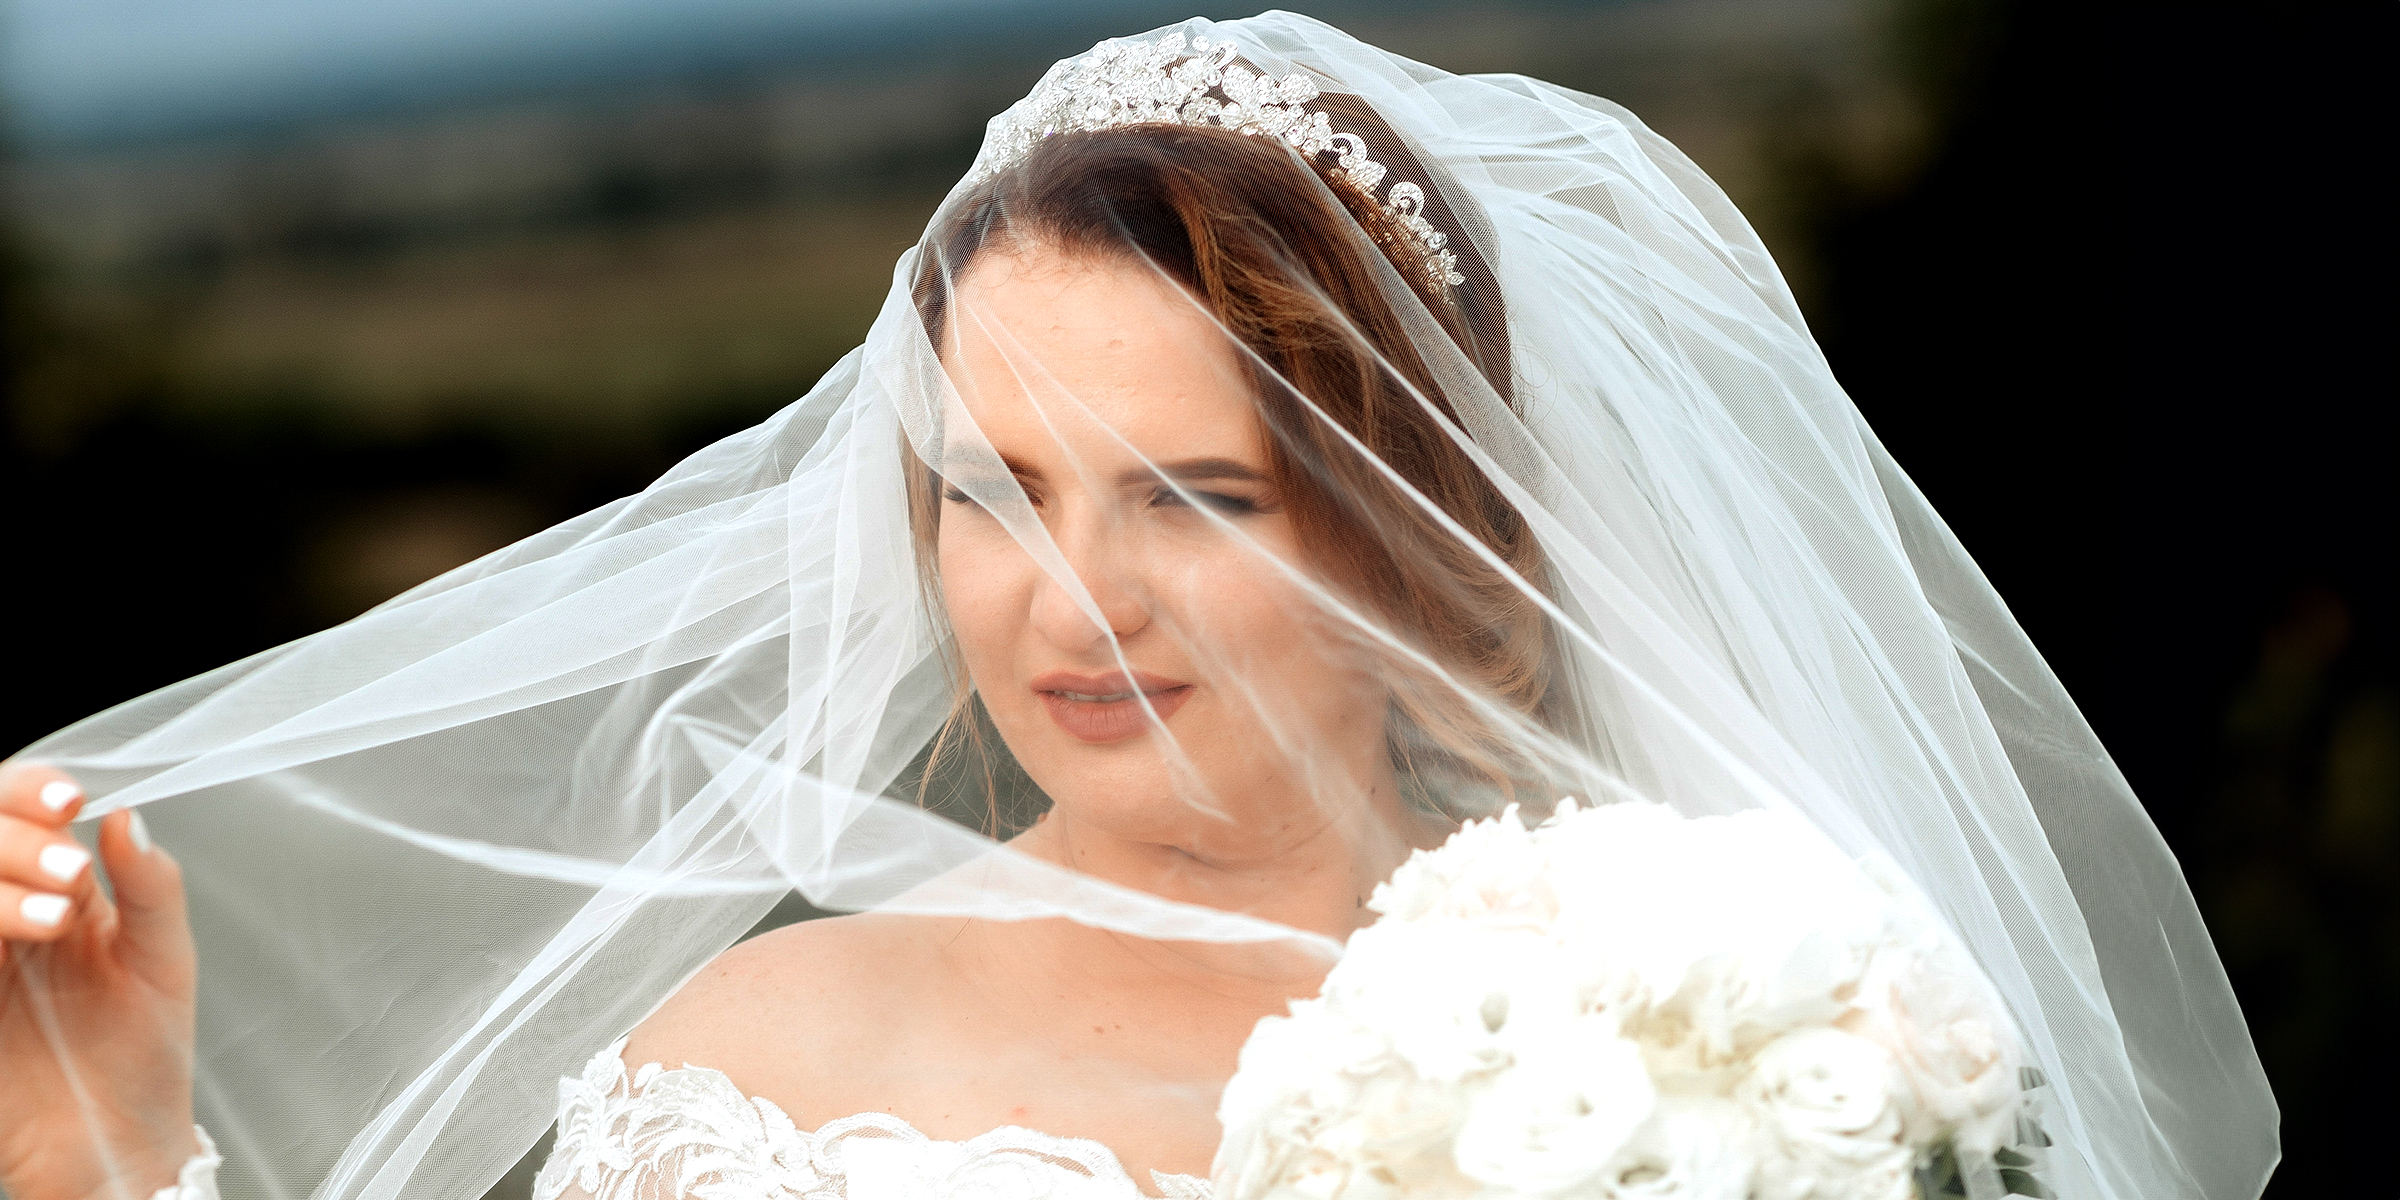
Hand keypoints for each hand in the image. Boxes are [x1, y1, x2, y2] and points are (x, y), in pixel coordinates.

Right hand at [0, 763, 199, 1199]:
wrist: (118, 1143)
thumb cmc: (143, 1056)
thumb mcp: (165, 961)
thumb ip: (152, 886)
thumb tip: (126, 815)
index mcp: (64, 891)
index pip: (26, 812)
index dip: (33, 792)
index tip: (69, 801)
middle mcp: (13, 914)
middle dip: (14, 835)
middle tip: (68, 867)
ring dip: (1, 881)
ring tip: (61, 913)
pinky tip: (29, 929)